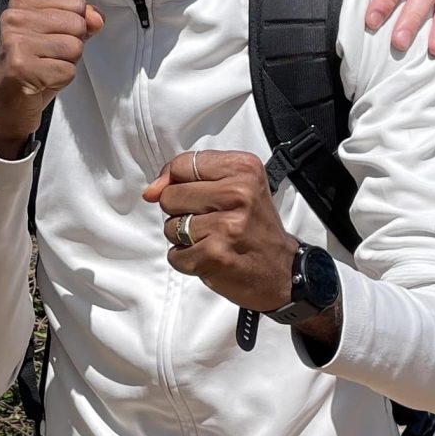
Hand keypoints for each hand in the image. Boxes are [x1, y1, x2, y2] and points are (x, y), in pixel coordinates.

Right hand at [0, 0, 103, 158]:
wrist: (7, 105)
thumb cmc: (31, 68)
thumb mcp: (56, 36)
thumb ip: (80, 20)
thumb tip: (97, 18)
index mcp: (21, 2)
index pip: (75, 2)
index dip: (74, 24)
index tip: (50, 38)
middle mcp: (14, 18)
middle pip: (77, 23)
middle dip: (71, 45)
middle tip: (46, 57)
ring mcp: (15, 42)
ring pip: (74, 47)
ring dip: (66, 64)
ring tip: (44, 69)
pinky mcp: (22, 67)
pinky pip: (68, 70)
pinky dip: (61, 80)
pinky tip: (41, 81)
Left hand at [143, 149, 294, 311]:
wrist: (283, 271)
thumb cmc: (255, 227)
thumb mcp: (237, 187)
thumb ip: (191, 179)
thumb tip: (151, 191)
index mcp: (244, 169)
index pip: (183, 164)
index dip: (174, 181)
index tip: (189, 195)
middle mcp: (237, 193)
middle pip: (170, 196)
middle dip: (181, 213)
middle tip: (211, 222)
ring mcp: (225, 226)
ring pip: (170, 227)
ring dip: (184, 239)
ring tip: (213, 240)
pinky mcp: (214, 254)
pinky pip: (175, 255)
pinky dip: (187, 261)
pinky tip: (211, 258)